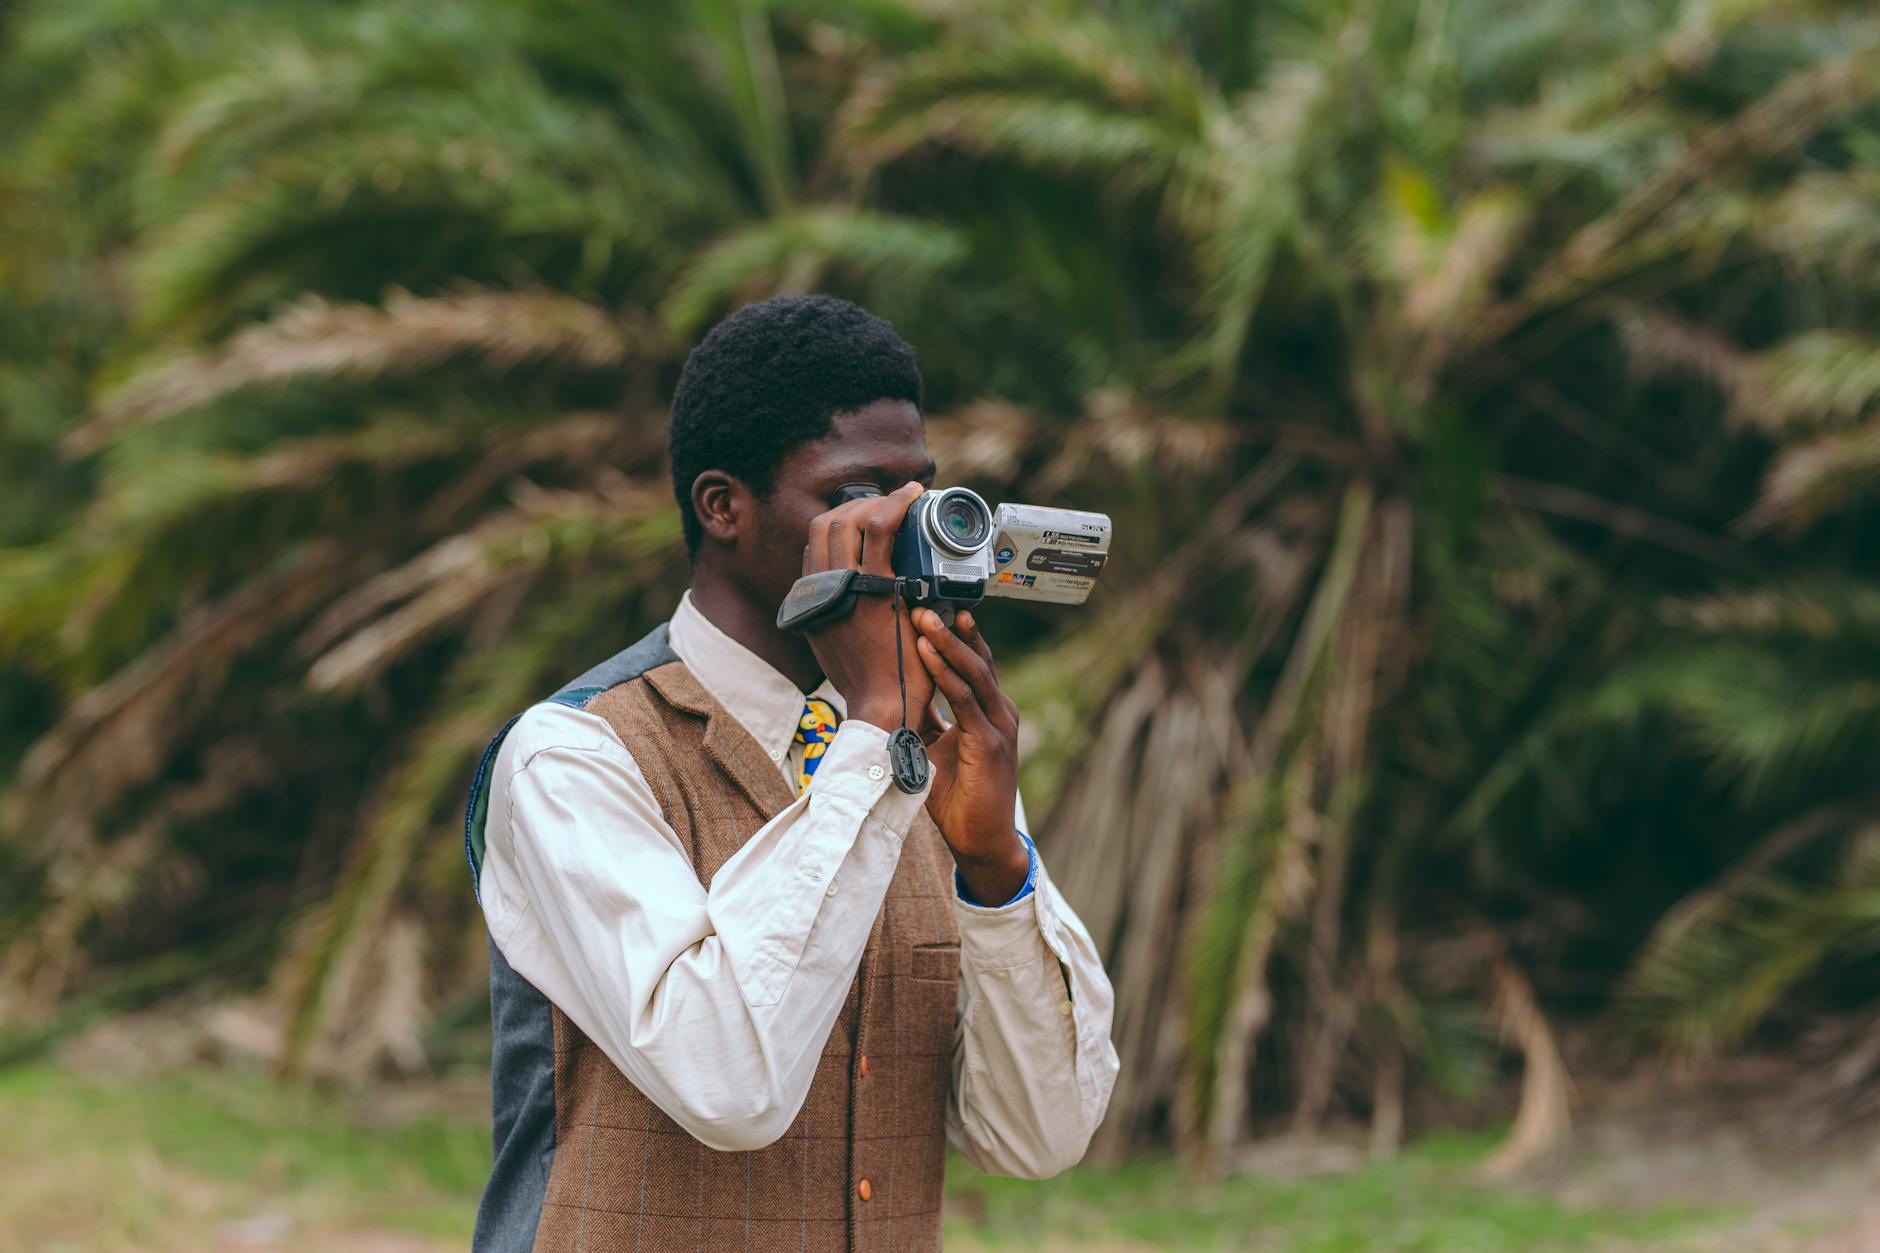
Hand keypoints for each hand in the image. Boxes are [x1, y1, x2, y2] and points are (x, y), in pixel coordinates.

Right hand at [800, 482, 933, 731]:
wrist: (882, 706)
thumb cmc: (869, 681)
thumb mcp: (835, 646)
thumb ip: (836, 617)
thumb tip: (852, 598)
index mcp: (810, 600)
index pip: (815, 546)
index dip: (839, 522)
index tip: (865, 516)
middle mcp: (820, 588)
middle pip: (825, 526)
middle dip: (855, 506)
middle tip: (888, 504)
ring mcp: (845, 586)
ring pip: (848, 522)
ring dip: (877, 502)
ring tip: (904, 498)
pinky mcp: (875, 587)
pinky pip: (880, 531)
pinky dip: (895, 506)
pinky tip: (911, 497)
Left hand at [911, 607, 1029, 903]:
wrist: (981, 841)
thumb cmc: (959, 797)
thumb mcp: (936, 748)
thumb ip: (925, 718)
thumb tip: (895, 694)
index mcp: (988, 711)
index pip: (973, 662)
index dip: (954, 634)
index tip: (928, 607)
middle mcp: (999, 711)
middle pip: (976, 658)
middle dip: (949, 627)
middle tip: (920, 600)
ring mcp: (998, 726)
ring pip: (973, 671)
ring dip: (946, 642)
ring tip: (923, 617)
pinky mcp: (991, 743)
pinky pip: (965, 700)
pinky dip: (946, 674)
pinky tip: (929, 653)